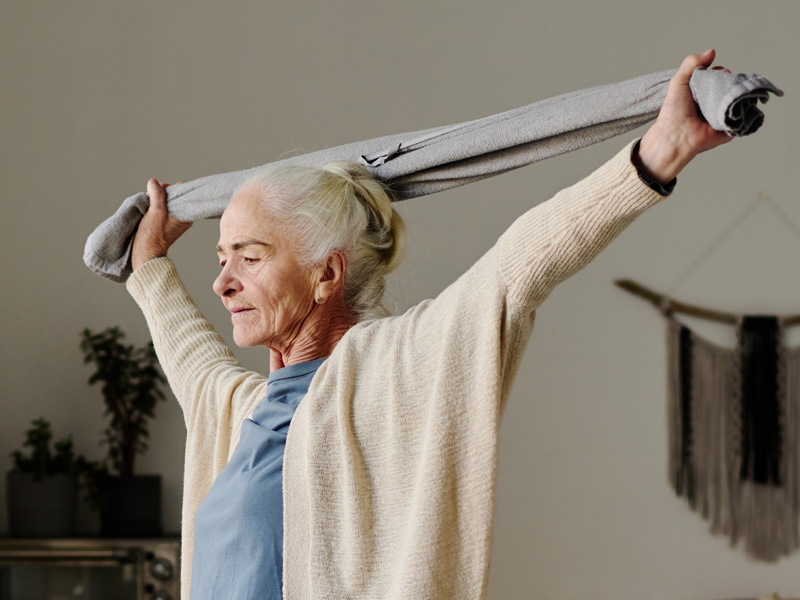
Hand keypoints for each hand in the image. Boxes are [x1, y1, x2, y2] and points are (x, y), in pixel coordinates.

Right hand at [131, 178, 192, 270]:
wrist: (145, 253)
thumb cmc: (153, 236)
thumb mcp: (156, 212)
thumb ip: (157, 195)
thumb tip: (154, 182)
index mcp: (185, 216)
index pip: (182, 195)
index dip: (172, 188)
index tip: (161, 187)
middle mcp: (180, 218)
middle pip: (172, 198)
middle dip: (161, 193)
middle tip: (152, 193)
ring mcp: (171, 222)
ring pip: (164, 203)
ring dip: (155, 199)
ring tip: (148, 200)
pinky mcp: (161, 224)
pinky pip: (158, 210)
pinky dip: (152, 206)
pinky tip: (146, 206)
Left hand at [637, 49, 733, 184]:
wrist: (675, 135)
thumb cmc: (674, 111)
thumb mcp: (679, 81)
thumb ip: (692, 63)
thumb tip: (712, 52)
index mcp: (705, 91)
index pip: (722, 75)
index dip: (721, 72)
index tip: (713, 74)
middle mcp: (716, 102)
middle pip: (733, 84)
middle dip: (730, 81)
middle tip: (719, 86)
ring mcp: (725, 114)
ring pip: (741, 98)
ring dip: (737, 93)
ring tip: (726, 95)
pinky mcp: (732, 126)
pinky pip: (745, 115)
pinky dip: (743, 108)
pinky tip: (735, 105)